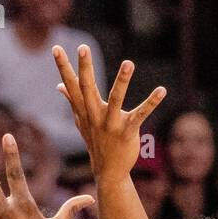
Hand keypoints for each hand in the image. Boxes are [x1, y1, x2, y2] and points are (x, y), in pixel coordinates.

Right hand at [53, 45, 165, 181]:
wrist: (108, 171)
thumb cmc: (96, 141)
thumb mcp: (81, 120)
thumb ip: (72, 100)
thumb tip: (59, 86)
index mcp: (84, 110)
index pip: (71, 85)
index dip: (63, 67)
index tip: (55, 48)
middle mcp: (94, 116)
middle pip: (87, 88)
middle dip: (85, 68)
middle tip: (83, 47)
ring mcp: (110, 124)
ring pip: (115, 100)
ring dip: (122, 81)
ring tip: (129, 62)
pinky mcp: (127, 131)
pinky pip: (140, 115)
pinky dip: (151, 103)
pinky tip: (162, 90)